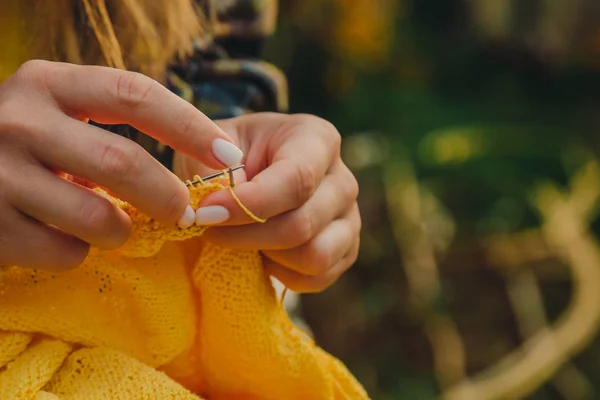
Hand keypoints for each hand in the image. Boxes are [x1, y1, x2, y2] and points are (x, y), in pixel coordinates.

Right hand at [0, 60, 242, 269]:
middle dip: (167, 195)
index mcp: (47, 84)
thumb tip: (196, 159)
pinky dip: (79, 253)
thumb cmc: (19, 147)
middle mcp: (19, 121)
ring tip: (107, 225)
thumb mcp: (54, 116)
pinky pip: (66, 252)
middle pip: (123, 160)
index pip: (135, 94)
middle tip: (184, 212)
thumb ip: (107, 125)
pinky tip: (61, 238)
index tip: (229, 154)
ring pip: (99, 218)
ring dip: (120, 231)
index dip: (190, 125)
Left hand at [174, 113, 360, 292]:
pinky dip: (281, 273)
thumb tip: (220, 204)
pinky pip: (316, 278)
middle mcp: (342, 179)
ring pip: (314, 256)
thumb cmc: (228, 156)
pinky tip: (260, 253)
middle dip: (246, 235)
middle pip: (302, 224)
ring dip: (266, 255)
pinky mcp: (345, 251)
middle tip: (208, 228)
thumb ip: (210, 168)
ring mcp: (349, 218)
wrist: (248, 171)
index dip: (249, 204)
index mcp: (317, 139)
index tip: (205, 213)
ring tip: (240, 238)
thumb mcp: (211, 148)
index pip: (297, 179)